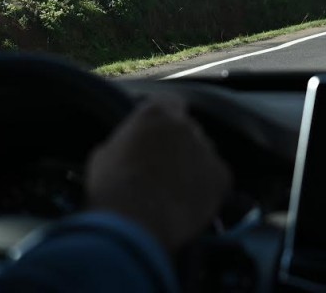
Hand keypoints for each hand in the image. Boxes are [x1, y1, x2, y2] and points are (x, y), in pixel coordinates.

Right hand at [85, 95, 231, 253]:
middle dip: (180, 144)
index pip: (170, 103)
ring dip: (193, 165)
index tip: (160, 134)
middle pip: (189, 129)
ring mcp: (206, 149)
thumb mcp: (104, 155)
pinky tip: (189, 203)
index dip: (167, 118)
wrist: (135, 223)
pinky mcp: (221, 176)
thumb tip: (130, 148)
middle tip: (166, 167)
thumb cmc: (112, 188)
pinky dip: (207, 188)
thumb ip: (126, 143)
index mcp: (154, 114)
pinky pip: (217, 178)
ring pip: (204, 154)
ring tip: (176, 191)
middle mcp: (185, 125)